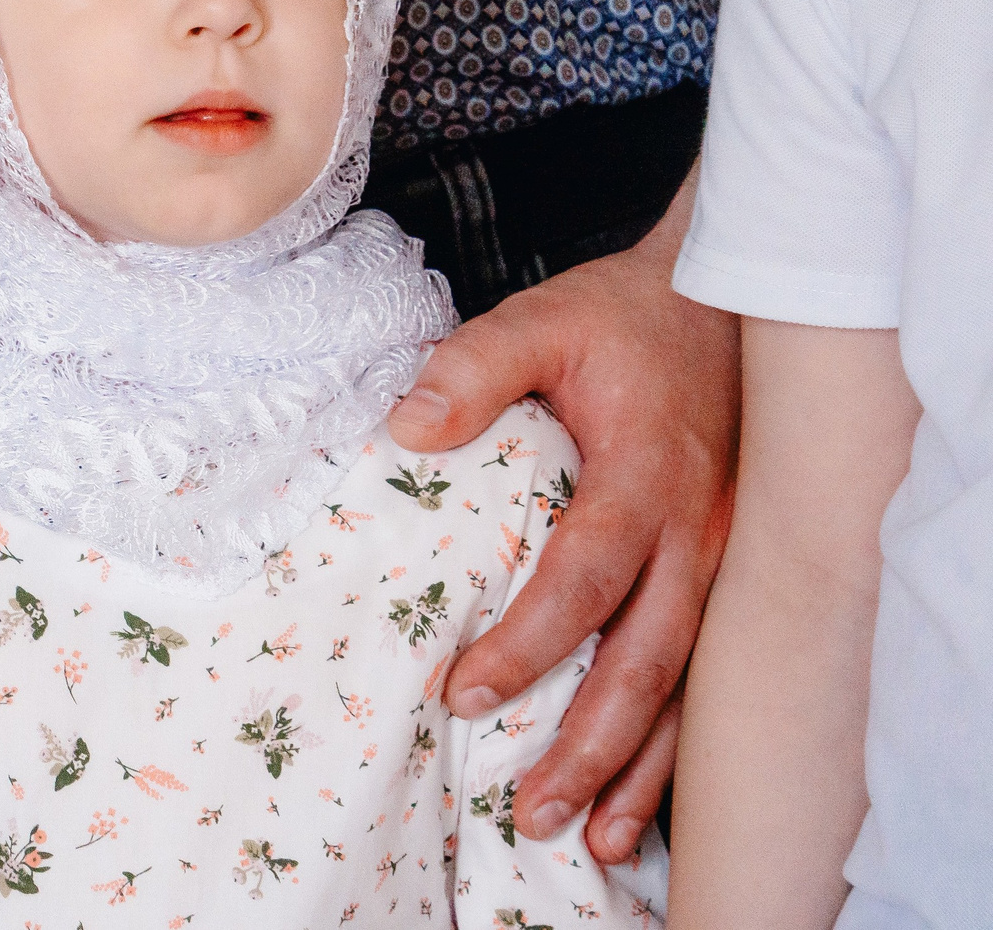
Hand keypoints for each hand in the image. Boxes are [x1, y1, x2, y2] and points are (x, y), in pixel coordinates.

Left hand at [385, 172, 736, 865]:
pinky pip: (706, 675)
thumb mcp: (543, 319)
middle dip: (590, 742)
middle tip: (530, 807)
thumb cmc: (625, 320)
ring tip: (592, 837)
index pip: (585, 575)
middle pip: (648, 659)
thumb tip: (407, 429)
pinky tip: (639, 798)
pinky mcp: (731, 576)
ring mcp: (726, 561)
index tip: (465, 691)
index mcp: (648, 476)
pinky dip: (675, 744)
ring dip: (639, 766)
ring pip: (686, 686)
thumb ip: (473, 367)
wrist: (728, 301)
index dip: (529, 641)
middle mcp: (700, 533)